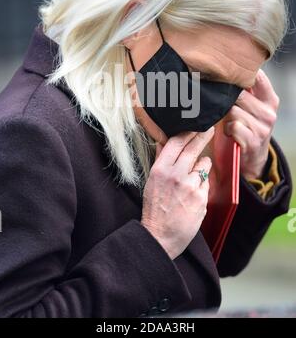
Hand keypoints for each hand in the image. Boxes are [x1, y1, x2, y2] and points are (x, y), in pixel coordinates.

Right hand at [141, 128, 213, 259]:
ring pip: (203, 164)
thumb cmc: (154, 209)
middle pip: (193, 148)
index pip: (176, 143)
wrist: (160, 236)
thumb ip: (160, 160)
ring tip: (190, 180)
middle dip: (203, 136)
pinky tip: (192, 195)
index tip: (196, 125)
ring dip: (201, 166)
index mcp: (160, 170)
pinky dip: (202, 185)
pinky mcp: (201, 197)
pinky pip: (206, 182)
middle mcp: (175, 175)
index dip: (188, 132)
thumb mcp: (152, 182)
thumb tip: (163, 141)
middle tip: (210, 128)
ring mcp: (190, 186)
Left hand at [224, 69, 278, 179]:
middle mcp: (269, 112)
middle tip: (225, 108)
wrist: (253, 158)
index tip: (228, 76)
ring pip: (233, 110)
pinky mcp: (252, 141)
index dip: (240, 75)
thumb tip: (223, 70)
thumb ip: (243, 91)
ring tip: (230, 122)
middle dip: (227, 100)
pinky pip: (232, 126)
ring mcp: (262, 127)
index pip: (258, 77)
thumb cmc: (246, 127)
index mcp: (270, 100)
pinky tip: (230, 133)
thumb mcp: (251, 107)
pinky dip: (227, 129)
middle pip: (239, 94)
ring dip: (226, 117)